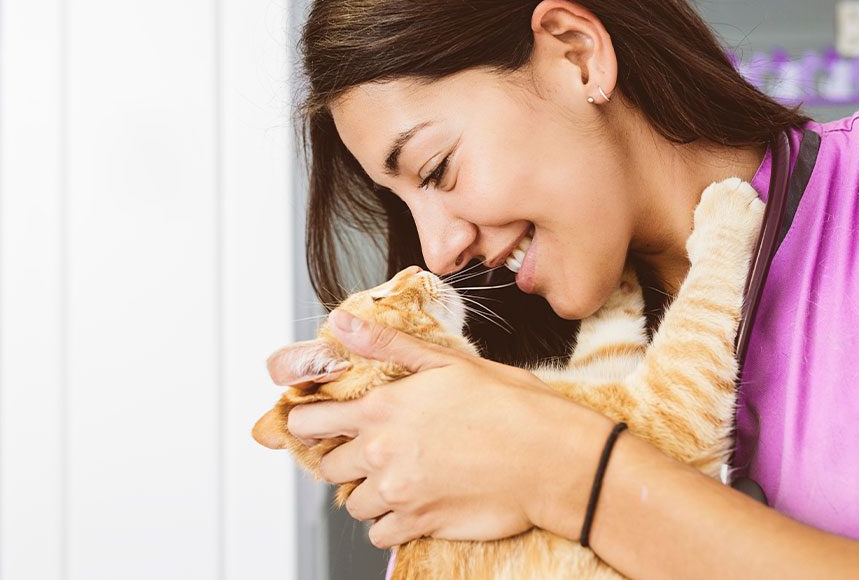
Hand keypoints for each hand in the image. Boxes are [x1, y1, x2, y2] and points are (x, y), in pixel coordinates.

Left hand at [274, 308, 593, 548]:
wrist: (551, 459)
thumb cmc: (510, 406)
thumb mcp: (446, 362)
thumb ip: (386, 345)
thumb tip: (342, 324)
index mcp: (382, 408)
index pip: (310, 421)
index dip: (307, 422)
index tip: (315, 423)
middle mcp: (381, 453)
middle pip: (328, 467)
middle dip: (344, 458)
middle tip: (374, 449)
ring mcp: (398, 493)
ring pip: (353, 503)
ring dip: (368, 491)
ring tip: (400, 475)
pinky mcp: (420, 525)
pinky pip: (379, 534)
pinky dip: (390, 523)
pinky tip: (414, 502)